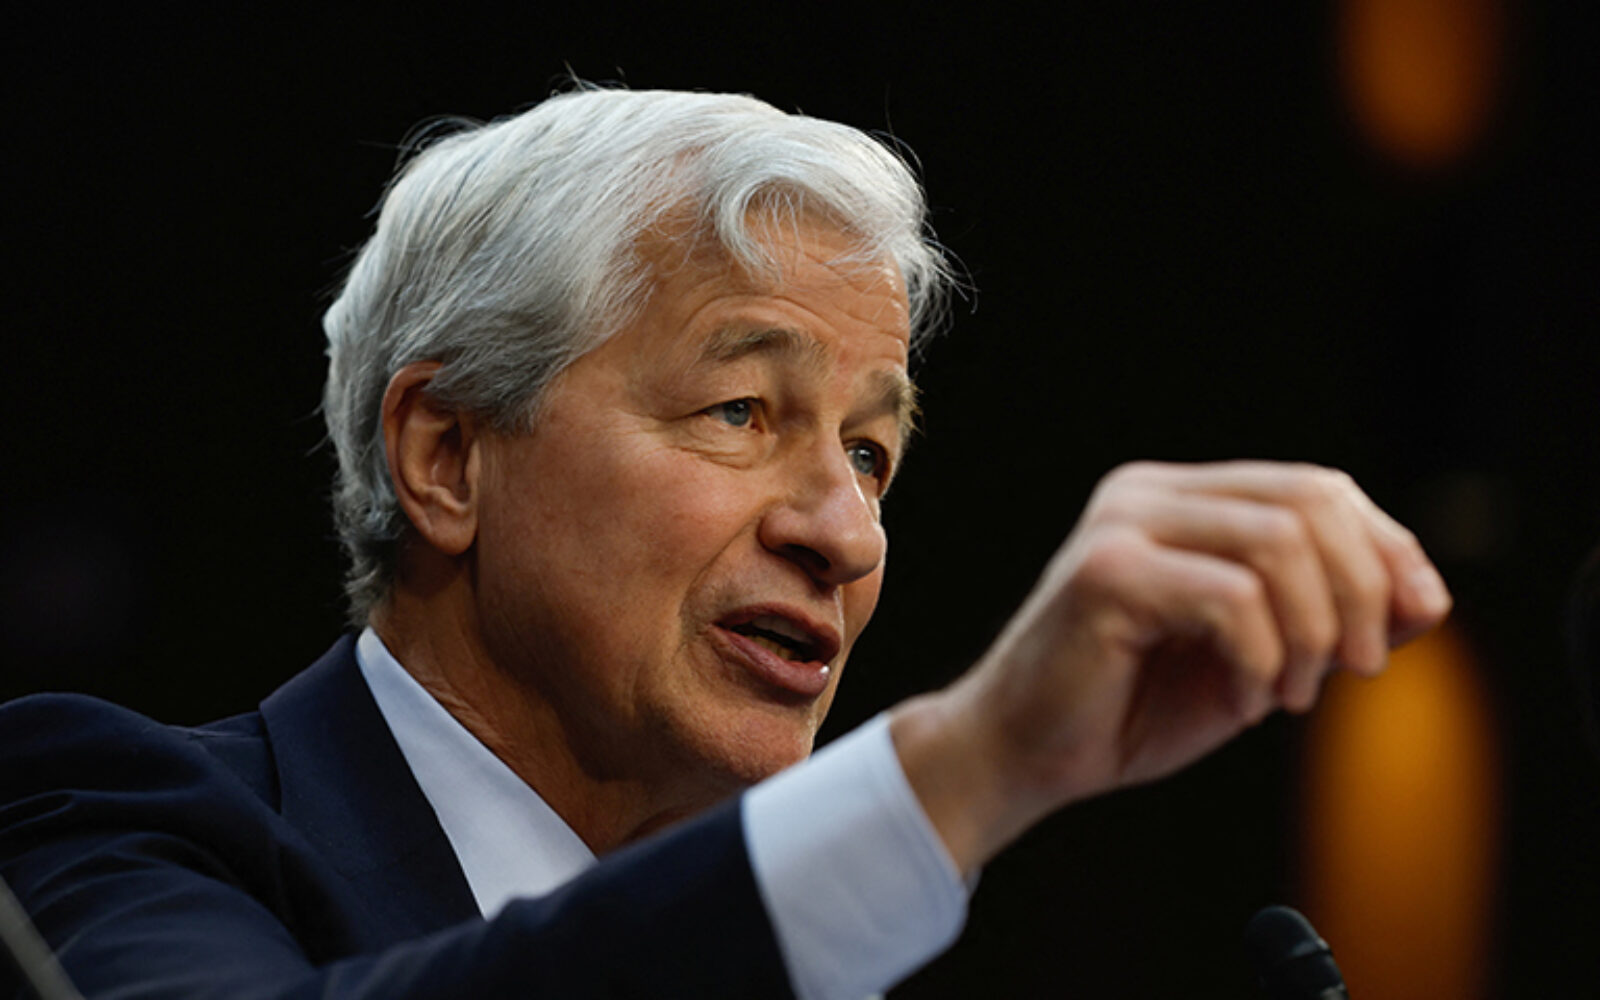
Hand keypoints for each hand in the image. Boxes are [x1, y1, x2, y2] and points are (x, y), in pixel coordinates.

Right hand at [890, 461, 1451, 873]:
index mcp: (1182, 498)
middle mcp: (1148, 493)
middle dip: (1362, 589)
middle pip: (1309, 502)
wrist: (1026, 754)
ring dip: (1312, 630)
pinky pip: (1230, 598)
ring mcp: (1122, 525)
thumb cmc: (1134, 708)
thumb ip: (1330, 620)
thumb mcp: (1259, 658)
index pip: (1316, 488)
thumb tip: (1428, 598)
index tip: (1420, 616)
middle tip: (1359, 668)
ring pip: (1278, 542)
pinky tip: (1245, 698)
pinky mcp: (1104, 574)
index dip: (1387, 546)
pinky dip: (1262, 657)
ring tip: (1292, 694)